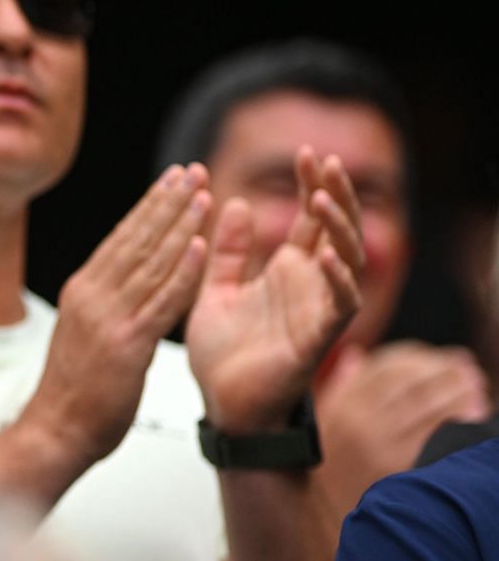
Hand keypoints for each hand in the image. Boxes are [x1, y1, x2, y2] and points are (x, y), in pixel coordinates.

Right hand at [19, 163, 211, 465]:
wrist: (56, 430)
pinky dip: (183, 272)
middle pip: (136, 239)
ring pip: (152, 262)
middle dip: (168, 202)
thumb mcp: (85, 333)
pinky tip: (202, 247)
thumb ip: (107, 302)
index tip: (173, 178)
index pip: (121, 237)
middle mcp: (93, 296)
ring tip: (205, 195)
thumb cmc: (75, 390)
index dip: (149, 205)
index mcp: (83, 290)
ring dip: (181, 226)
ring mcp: (108, 318)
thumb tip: (126, 278)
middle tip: (193, 170)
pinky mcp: (127, 345)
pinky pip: (161, 302)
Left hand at [187, 148, 364, 433]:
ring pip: (345, 259)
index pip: (309, 219)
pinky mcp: (317, 338)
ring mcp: (317, 309)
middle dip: (334, 194)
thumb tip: (233, 201)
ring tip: (321, 199)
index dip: (312, 186)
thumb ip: (226, 250)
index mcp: (285, 271)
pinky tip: (324, 255)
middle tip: (327, 162)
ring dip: (337, 228)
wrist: (222, 406)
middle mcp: (308, 285)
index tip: (307, 154)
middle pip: (335, 230)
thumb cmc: (222, 354)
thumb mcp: (213, 289)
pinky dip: (335, 279)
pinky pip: (339, 304)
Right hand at [316, 341, 491, 510]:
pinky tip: (475, 416)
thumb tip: (354, 355)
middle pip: (413, 380)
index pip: (387, 364)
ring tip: (478, 389)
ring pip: (430, 403)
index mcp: (339, 405)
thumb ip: (338, 389)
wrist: (329, 522)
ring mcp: (378, 444)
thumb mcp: (323, 427)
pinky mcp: (400, 467)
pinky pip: (440, 433)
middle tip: (470, 370)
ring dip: (461, 391)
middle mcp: (356, 421)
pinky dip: (462, 419)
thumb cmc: (331, 470)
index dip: (423, 356)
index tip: (445, 356)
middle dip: (448, 370)